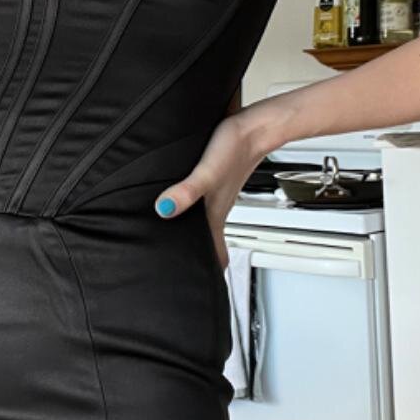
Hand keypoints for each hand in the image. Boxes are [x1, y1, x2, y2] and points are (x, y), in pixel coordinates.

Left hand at [153, 113, 263, 271]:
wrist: (256, 126)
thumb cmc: (235, 149)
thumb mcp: (207, 173)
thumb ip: (186, 192)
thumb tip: (163, 209)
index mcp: (214, 216)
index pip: (214, 256)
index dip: (207, 276)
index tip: (197, 292)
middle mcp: (215, 211)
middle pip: (207, 245)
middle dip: (196, 261)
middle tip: (178, 274)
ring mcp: (216, 198)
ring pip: (205, 227)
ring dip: (195, 239)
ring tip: (177, 248)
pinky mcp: (214, 183)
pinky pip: (201, 207)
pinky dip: (192, 215)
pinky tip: (180, 207)